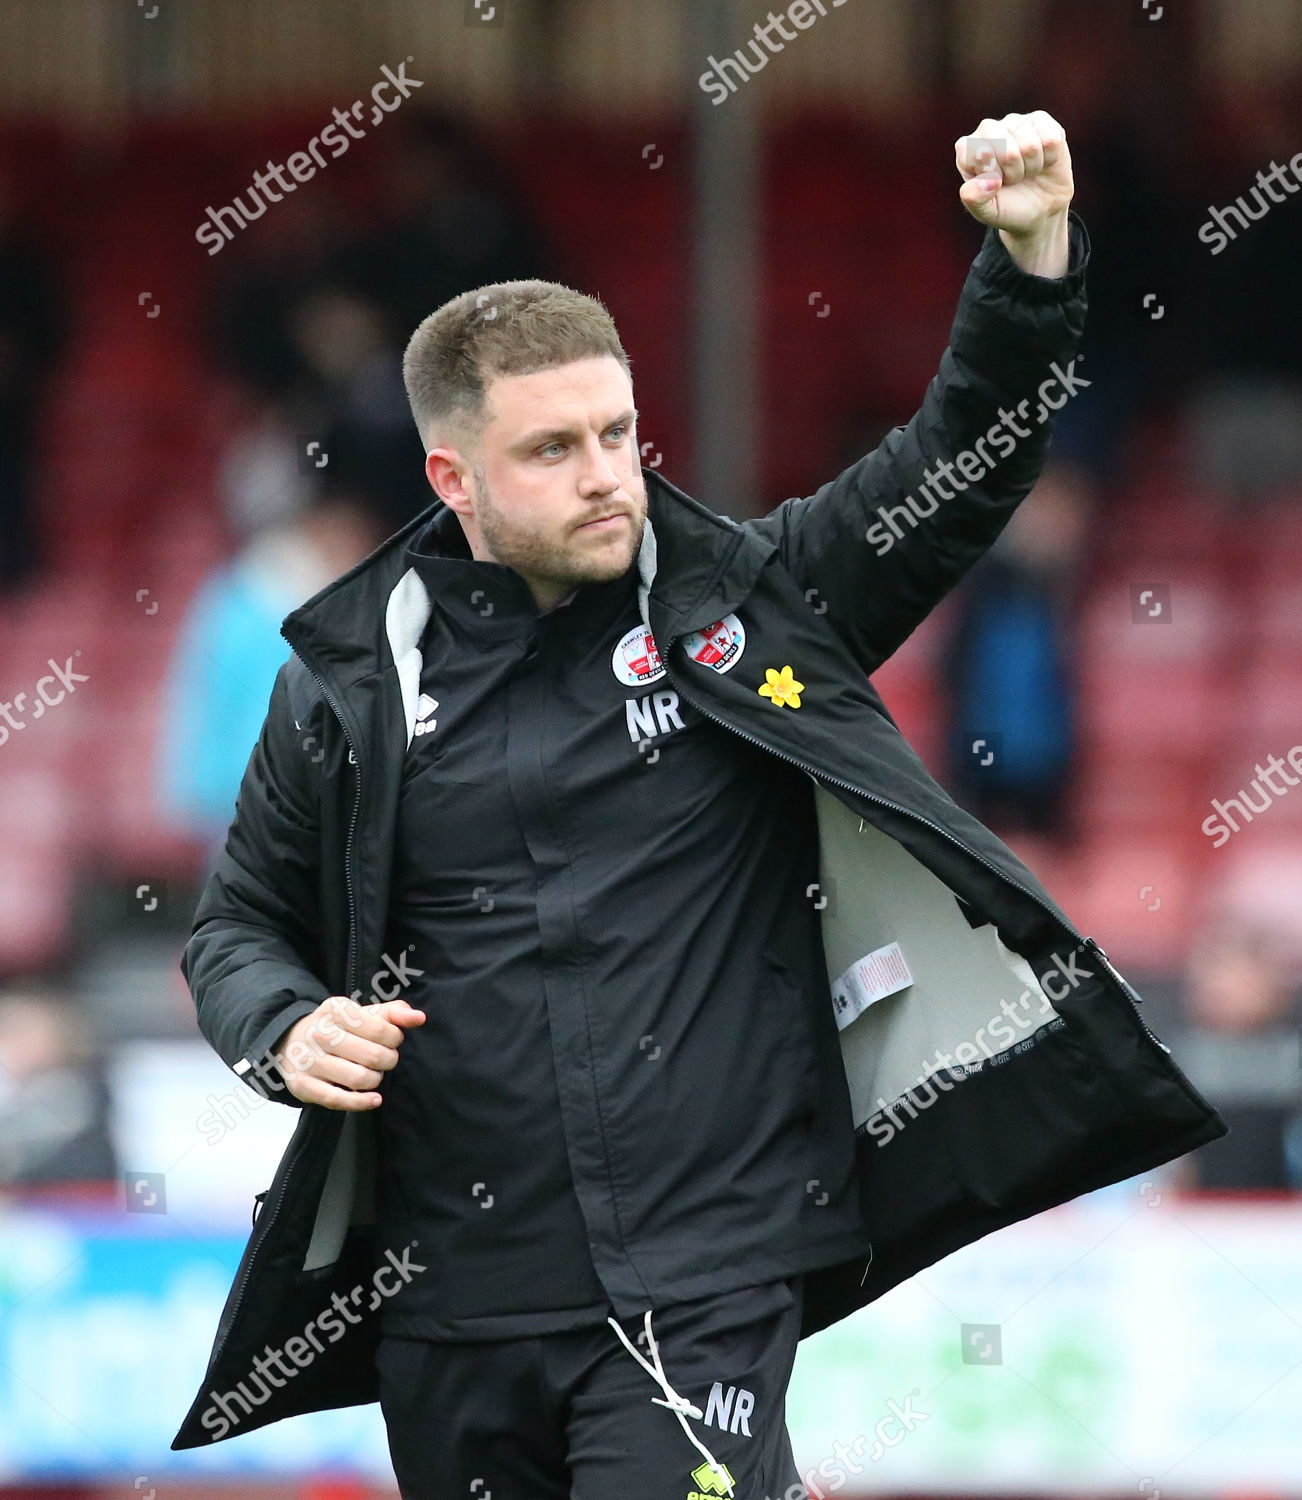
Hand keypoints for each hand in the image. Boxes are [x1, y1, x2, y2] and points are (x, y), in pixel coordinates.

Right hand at [271, 996, 425, 1109]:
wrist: (290, 1041)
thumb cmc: (337, 1028)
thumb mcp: (361, 1013)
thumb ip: (393, 1013)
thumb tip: (419, 1018)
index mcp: (335, 1010)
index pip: (380, 1029)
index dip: (395, 1039)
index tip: (393, 1041)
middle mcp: (319, 1033)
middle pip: (372, 1056)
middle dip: (388, 1060)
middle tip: (386, 1059)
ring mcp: (309, 1061)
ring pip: (358, 1078)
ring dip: (375, 1080)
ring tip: (374, 1074)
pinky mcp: (302, 1085)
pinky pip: (338, 1100)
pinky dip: (361, 1102)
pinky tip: (375, 1099)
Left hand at [955, 111, 1072, 275]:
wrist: (1038, 214)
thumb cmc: (1007, 211)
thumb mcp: (988, 213)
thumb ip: (975, 201)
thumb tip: (980, 185)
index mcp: (968, 149)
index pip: (973, 149)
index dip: (989, 173)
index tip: (995, 188)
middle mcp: (989, 130)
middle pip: (1002, 143)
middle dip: (1011, 171)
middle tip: (1013, 182)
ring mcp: (1016, 124)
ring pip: (1027, 139)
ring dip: (1031, 164)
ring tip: (1028, 174)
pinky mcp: (1042, 122)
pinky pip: (1048, 133)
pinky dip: (1049, 153)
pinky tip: (1044, 162)